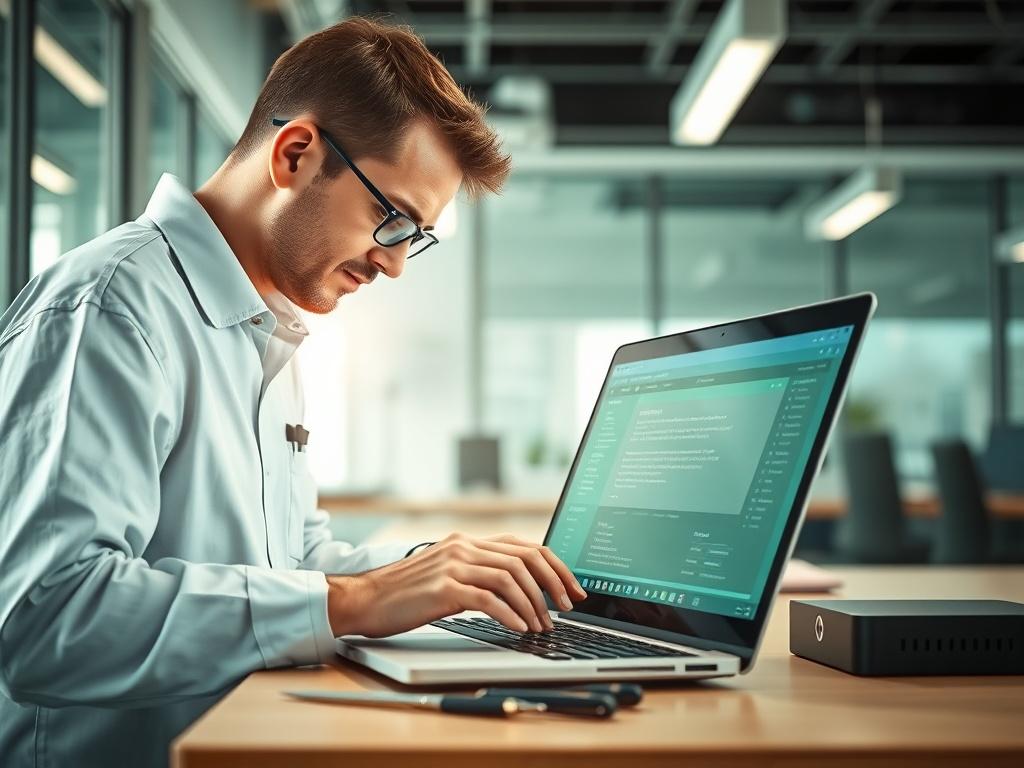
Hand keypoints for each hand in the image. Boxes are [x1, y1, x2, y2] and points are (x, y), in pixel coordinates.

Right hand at [326, 532, 587, 637]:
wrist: (365, 600)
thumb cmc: (406, 594)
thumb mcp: (447, 575)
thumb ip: (477, 574)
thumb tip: (519, 591)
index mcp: (468, 542)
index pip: (524, 546)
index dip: (555, 566)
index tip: (571, 589)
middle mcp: (464, 547)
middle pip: (524, 558)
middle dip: (553, 584)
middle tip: (565, 609)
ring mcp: (453, 565)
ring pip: (510, 577)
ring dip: (533, 604)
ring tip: (541, 627)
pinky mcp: (444, 588)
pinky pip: (487, 598)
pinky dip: (510, 613)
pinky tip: (519, 628)